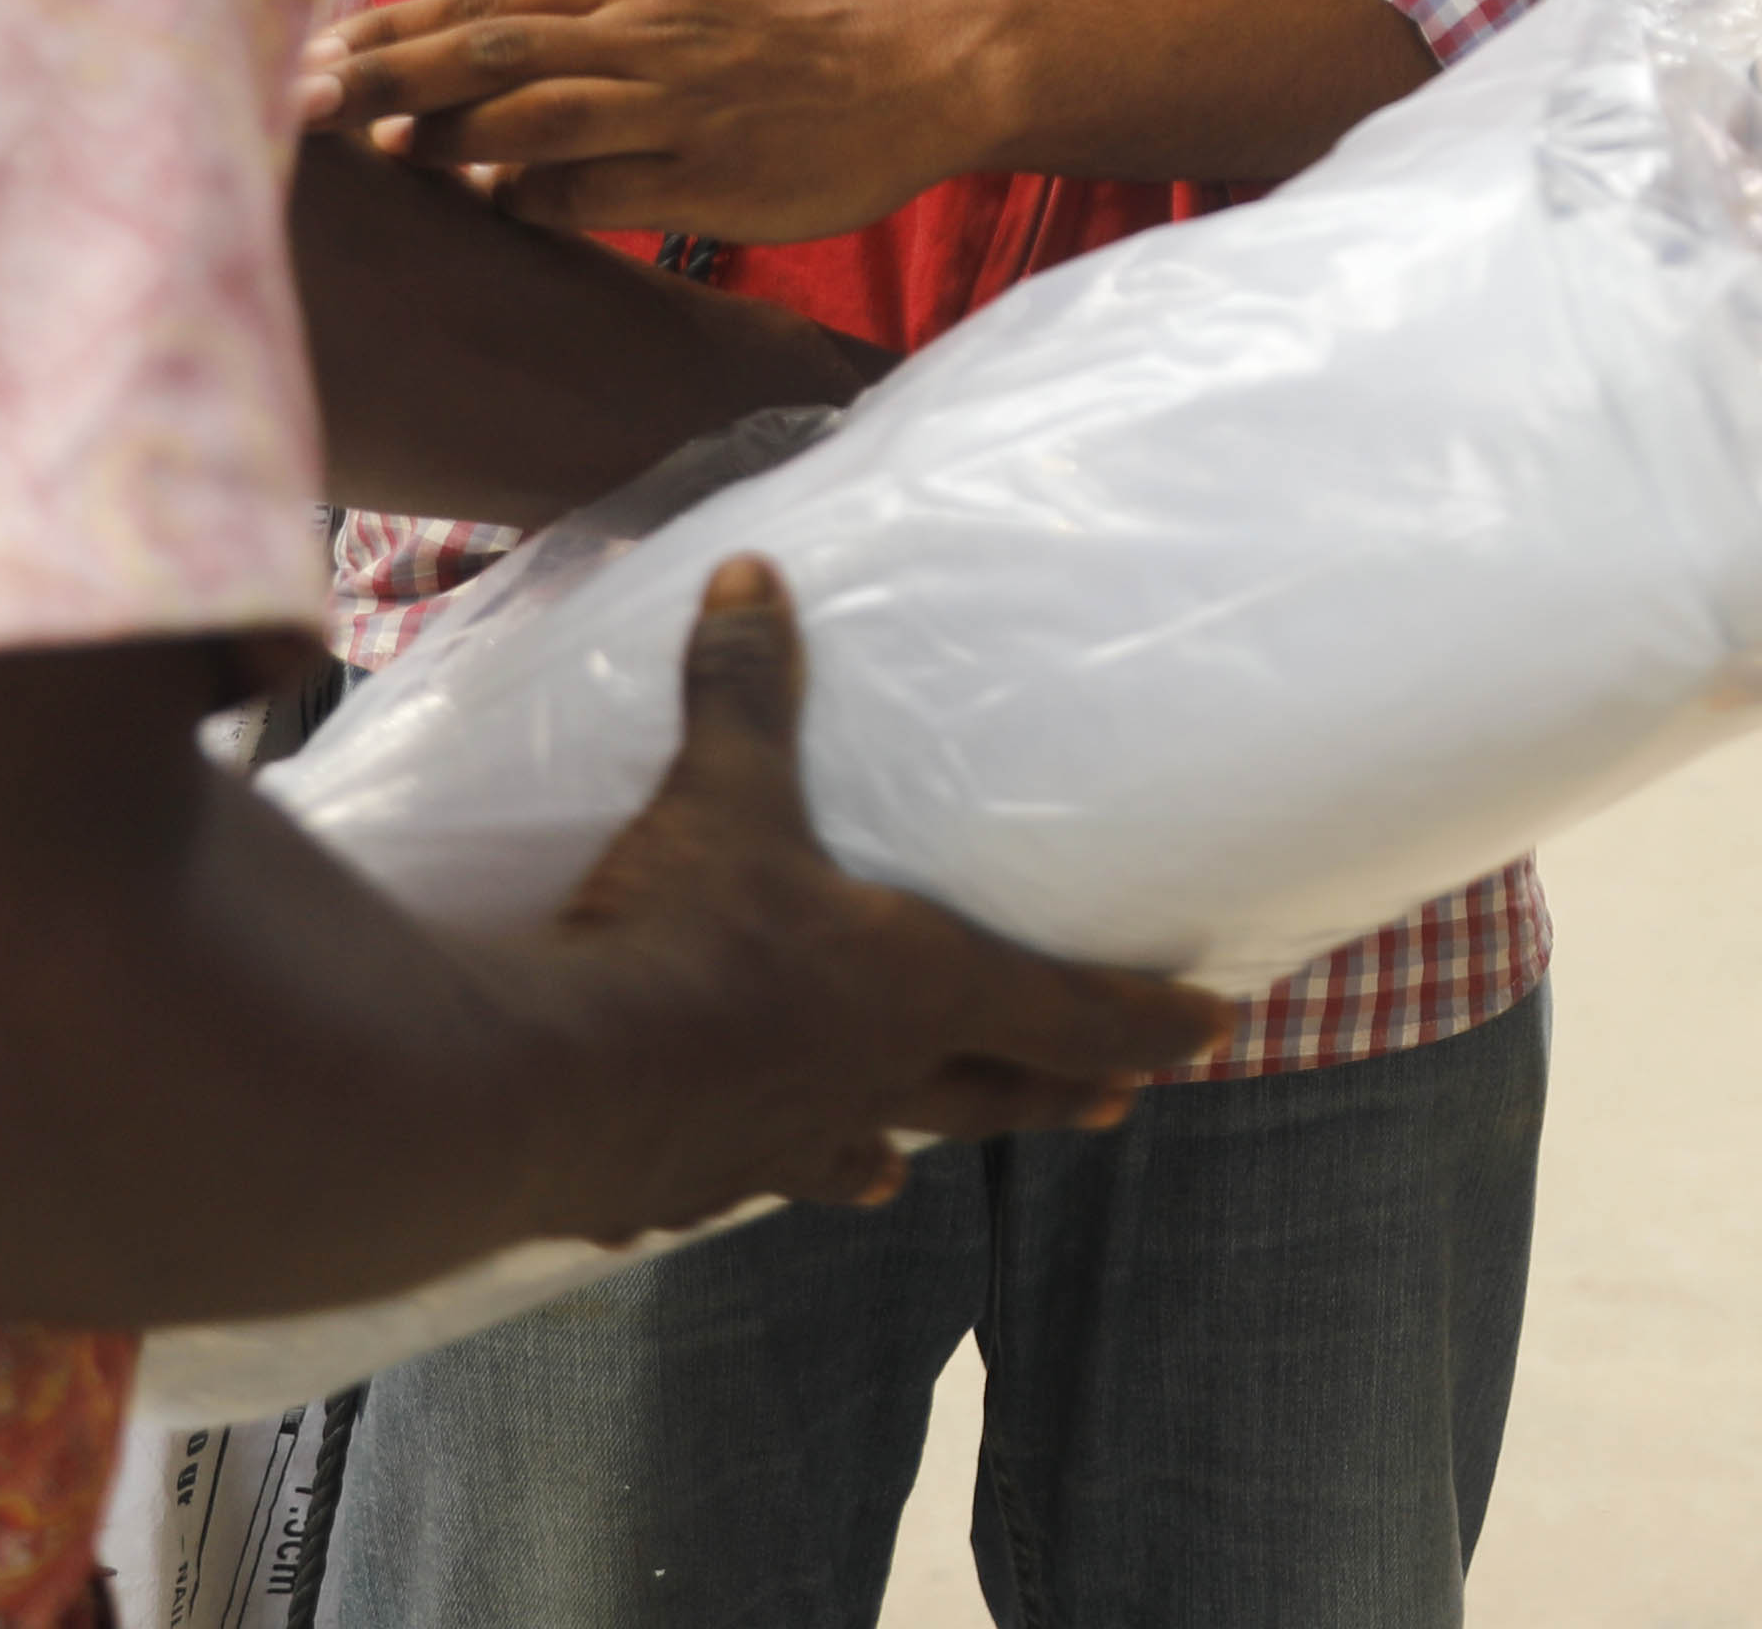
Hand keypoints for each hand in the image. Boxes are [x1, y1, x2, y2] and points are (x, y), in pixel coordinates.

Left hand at [317, 0, 985, 247]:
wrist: (913, 71)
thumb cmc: (779, 38)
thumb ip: (577, 24)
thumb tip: (460, 70)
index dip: (392, 28)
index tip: (308, 54)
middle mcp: (646, 34)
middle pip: (490, 51)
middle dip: (388, 77)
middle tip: (298, 102)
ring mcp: (677, 108)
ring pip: (535, 119)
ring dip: (449, 142)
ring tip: (391, 156)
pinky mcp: (708, 179)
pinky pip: (596, 195)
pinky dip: (532, 201)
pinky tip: (496, 208)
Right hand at [500, 562, 1221, 1229]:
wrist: (546, 1083)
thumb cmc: (678, 931)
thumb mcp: (724, 793)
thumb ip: (746, 688)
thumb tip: (756, 576)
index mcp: (915, 986)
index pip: (1072, 1011)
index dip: (1147, 1018)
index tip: (1216, 1032)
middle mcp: (871, 1080)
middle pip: (994, 1095)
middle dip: (1059, 1095)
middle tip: (1119, 1104)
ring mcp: (781, 1147)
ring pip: (868, 1153)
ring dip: (892, 1153)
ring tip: (903, 1170)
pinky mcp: (687, 1186)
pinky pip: (739, 1182)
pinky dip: (750, 1176)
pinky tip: (729, 1182)